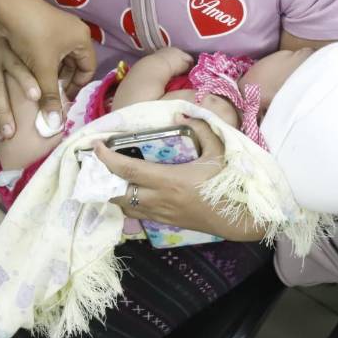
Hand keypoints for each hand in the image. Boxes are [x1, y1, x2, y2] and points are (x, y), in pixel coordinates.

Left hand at [0, 0, 96, 127]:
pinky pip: (49, 51)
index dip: (77, 86)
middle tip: (50, 94)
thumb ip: (50, 96)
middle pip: (75, 64)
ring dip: (51, 73)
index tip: (63, 99)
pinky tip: (30, 72)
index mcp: (82, 39)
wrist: (8, 8)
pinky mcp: (43, 27)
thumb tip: (55, 124)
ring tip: (38, 85)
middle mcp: (74, 32)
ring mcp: (58, 29)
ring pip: (60, 59)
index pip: (88, 69)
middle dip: (63, 81)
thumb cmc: (33, 36)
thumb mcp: (43, 69)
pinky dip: (43, 63)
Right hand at [0, 6, 51, 137]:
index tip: (36, 96)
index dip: (26, 81)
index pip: (16, 66)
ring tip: (0, 134)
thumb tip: (55, 91)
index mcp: (5, 51)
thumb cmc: (1, 43)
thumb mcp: (16, 46)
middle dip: (3, 111)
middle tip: (12, 132)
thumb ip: (31, 66)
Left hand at [95, 118, 236, 235]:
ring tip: (110, 178)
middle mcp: (159, 200)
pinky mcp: (166, 223)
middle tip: (96, 164)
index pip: (128, 170)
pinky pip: (138, 214)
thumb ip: (201, 128)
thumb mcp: (219, 152)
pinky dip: (129, 203)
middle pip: (118, 194)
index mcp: (169, 180)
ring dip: (114, 194)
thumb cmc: (229, 184)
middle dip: (102, 180)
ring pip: (125, 207)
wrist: (240, 219)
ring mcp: (161, 214)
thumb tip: (181, 114)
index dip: (107, 159)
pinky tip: (132, 192)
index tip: (96, 146)